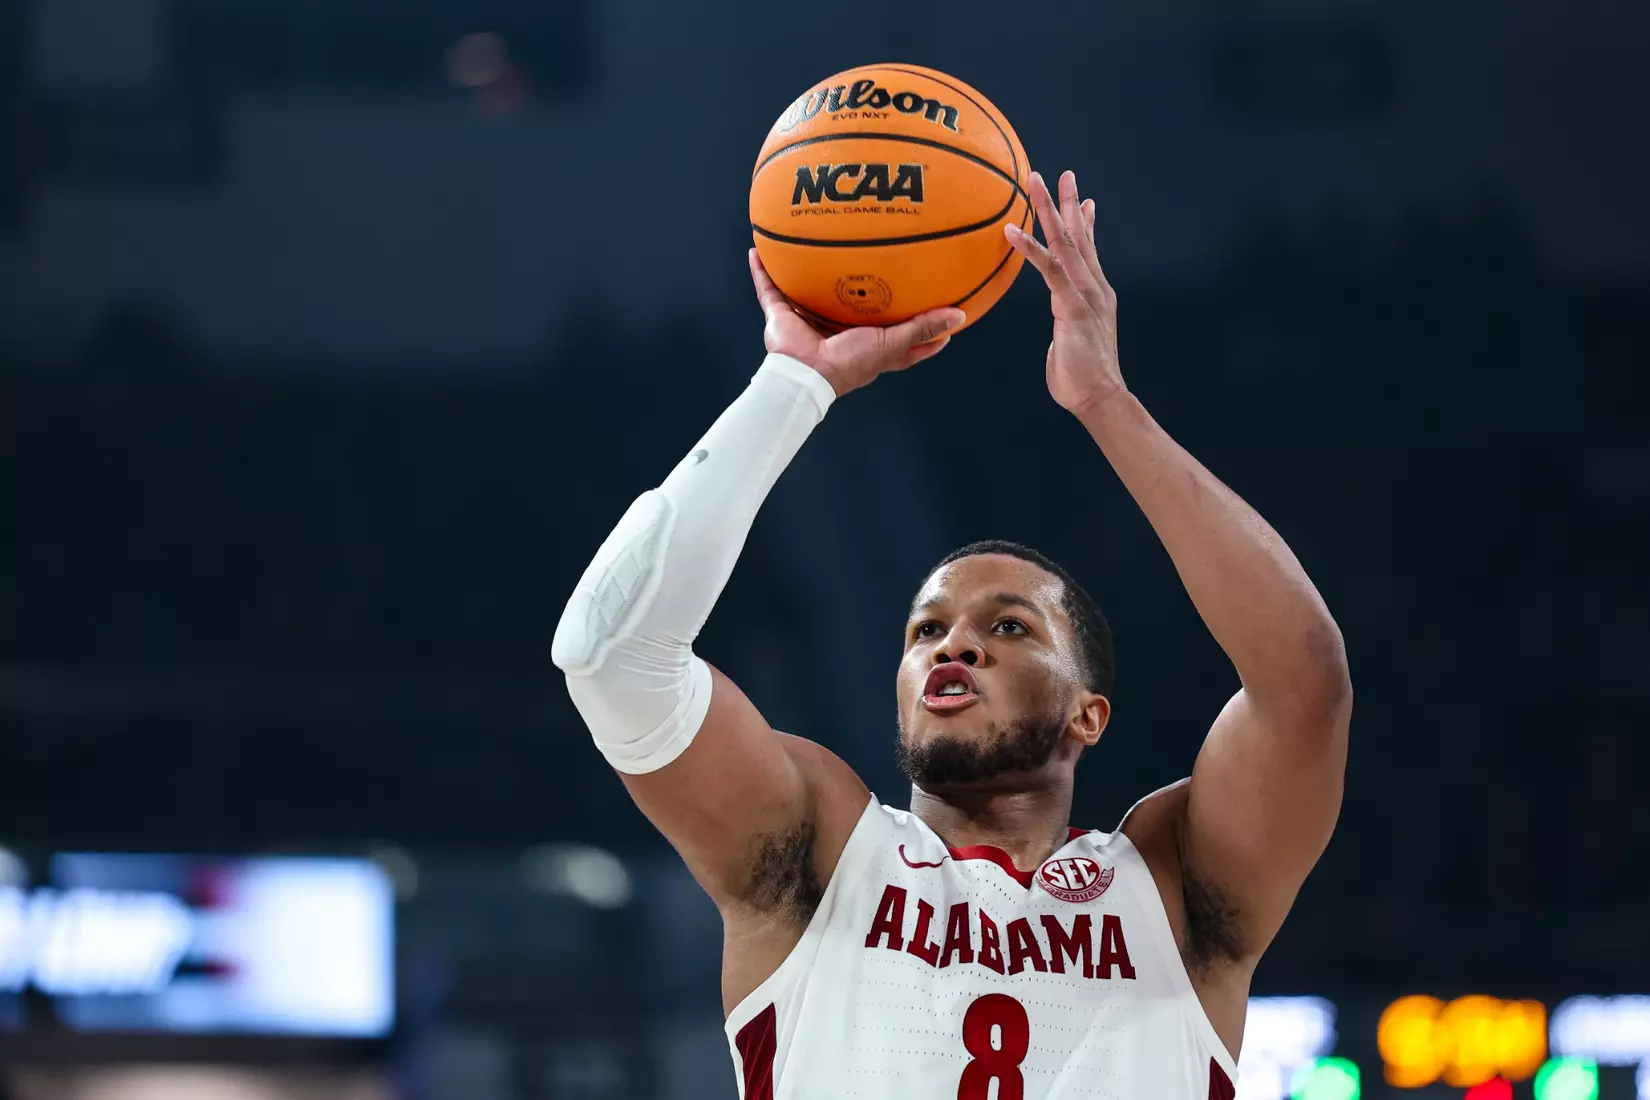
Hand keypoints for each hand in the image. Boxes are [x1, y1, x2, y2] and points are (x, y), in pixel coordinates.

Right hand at [749, 250, 965, 398]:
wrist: (806, 375)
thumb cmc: (850, 364)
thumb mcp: (892, 344)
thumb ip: (922, 328)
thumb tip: (959, 315)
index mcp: (864, 343)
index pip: (889, 331)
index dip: (909, 321)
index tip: (931, 306)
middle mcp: (835, 331)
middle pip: (847, 307)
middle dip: (856, 288)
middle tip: (873, 262)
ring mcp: (806, 322)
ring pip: (806, 293)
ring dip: (805, 274)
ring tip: (811, 247)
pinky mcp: (782, 317)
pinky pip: (769, 289)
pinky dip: (762, 272)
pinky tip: (757, 251)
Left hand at [1003, 171, 1126, 418]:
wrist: (1100, 396)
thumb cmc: (1083, 378)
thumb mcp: (1071, 342)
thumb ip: (1066, 327)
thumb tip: (1061, 328)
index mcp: (1094, 294)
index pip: (1089, 250)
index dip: (1084, 222)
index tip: (1082, 198)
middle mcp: (1094, 287)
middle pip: (1079, 236)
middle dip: (1068, 202)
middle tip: (1060, 174)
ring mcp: (1085, 293)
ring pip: (1065, 242)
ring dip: (1048, 210)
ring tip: (1034, 182)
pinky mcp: (1072, 305)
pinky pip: (1049, 269)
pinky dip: (1030, 247)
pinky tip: (1013, 230)